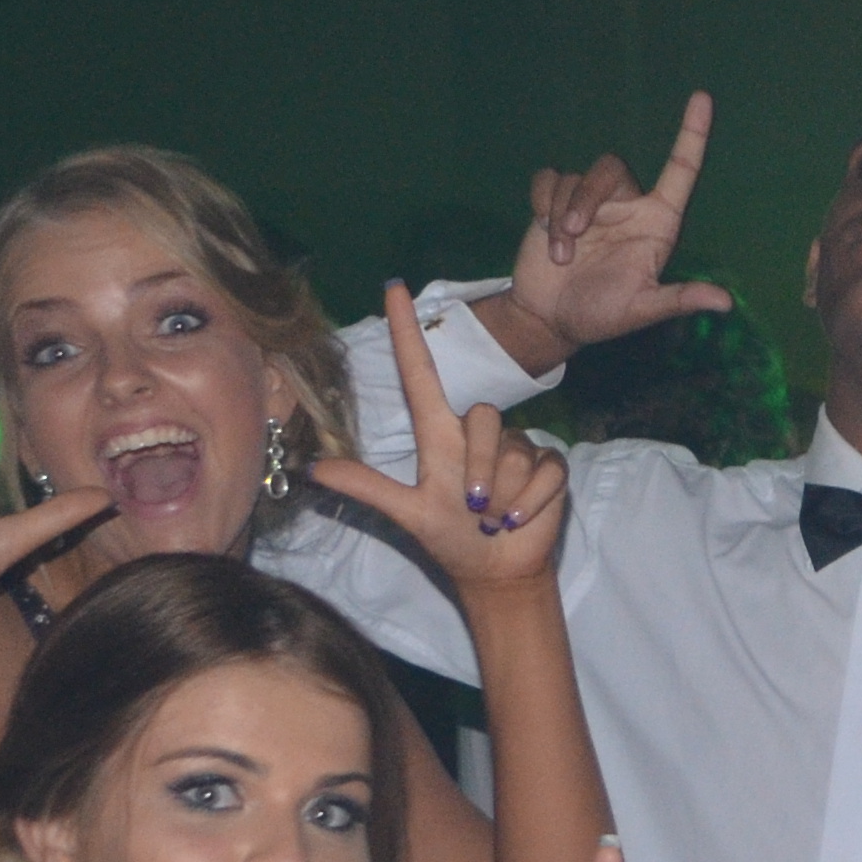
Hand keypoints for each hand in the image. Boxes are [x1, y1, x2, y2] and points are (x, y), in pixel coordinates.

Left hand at [305, 284, 568, 588]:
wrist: (499, 574)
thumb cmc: (451, 540)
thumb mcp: (408, 514)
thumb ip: (367, 488)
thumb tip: (313, 469)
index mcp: (439, 437)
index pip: (419, 374)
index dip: (406, 332)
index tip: (393, 288)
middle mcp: (477, 434)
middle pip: (481, 420)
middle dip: (480, 474)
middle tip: (477, 512)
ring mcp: (517, 446)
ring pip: (514, 451)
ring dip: (505, 494)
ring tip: (496, 518)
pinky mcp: (548, 465)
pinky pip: (544, 471)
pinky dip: (532, 502)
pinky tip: (522, 518)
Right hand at [513, 93, 734, 351]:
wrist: (550, 319)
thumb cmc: (601, 315)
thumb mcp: (641, 309)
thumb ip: (680, 299)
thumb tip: (726, 304)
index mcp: (656, 223)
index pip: (680, 170)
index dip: (693, 134)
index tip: (703, 97)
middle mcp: (627, 205)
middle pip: (610, 167)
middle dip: (586, 197)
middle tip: (574, 235)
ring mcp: (590, 202)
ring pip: (575, 177)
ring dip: (560, 214)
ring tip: (561, 256)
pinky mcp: (555, 200)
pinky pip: (548, 178)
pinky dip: (542, 204)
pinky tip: (543, 234)